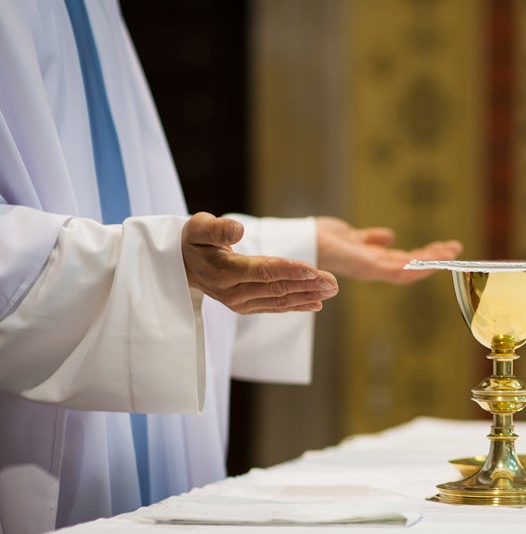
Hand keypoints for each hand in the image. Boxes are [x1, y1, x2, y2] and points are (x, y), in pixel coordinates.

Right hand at [182, 212, 337, 312]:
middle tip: (333, 281)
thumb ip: (218, 228)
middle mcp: (233, 292)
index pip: (262, 271)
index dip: (289, 270)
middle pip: (276, 288)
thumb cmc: (195, 240)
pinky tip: (317, 303)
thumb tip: (238, 230)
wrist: (184, 265)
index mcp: (223, 271)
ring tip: (332, 290)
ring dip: (308, 296)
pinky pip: (275, 307)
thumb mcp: (198, 227)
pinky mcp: (247, 307)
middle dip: (307, 285)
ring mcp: (240, 303)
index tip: (313, 270)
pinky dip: (297, 305)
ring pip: (279, 300)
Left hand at [315, 216, 461, 283]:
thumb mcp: (349, 235)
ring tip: (452, 251)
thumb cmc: (317, 238)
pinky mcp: (368, 268)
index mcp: (370, 260)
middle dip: (434, 259)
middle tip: (456, 249)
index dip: (424, 256)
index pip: (403, 260)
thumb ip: (369, 238)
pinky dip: (417, 265)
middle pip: (410, 266)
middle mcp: (373, 268)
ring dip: (431, 261)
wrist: (301, 240)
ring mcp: (372, 269)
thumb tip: (389, 236)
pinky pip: (398, 270)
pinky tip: (432, 258)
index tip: (443, 247)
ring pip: (409, 269)